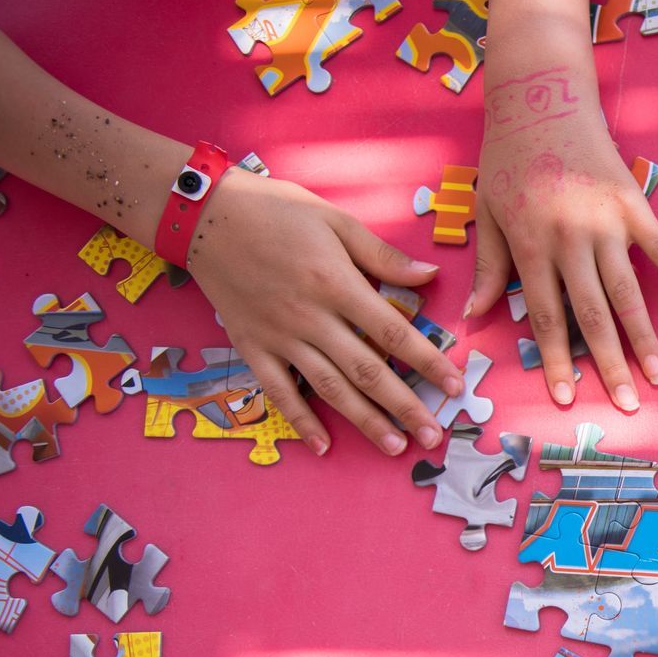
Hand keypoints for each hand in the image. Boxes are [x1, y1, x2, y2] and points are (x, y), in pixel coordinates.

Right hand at [190, 169, 463, 456]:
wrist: (203, 214)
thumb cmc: (274, 209)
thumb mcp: (335, 221)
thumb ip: (382, 255)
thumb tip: (430, 276)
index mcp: (336, 284)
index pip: (393, 333)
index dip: (427, 362)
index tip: (455, 387)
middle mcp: (310, 317)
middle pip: (366, 370)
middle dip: (404, 406)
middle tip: (433, 435)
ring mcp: (279, 336)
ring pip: (329, 387)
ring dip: (364, 421)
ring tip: (394, 447)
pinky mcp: (251, 346)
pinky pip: (278, 391)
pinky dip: (300, 420)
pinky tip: (322, 446)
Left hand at [465, 48, 657, 411]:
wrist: (542, 92)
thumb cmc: (507, 154)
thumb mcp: (486, 210)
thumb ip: (487, 266)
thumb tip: (473, 318)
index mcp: (530, 243)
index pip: (543, 315)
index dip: (556, 359)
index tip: (567, 398)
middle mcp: (570, 237)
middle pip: (591, 314)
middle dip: (608, 365)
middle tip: (627, 406)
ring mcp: (606, 220)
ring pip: (627, 291)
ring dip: (645, 338)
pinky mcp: (634, 202)